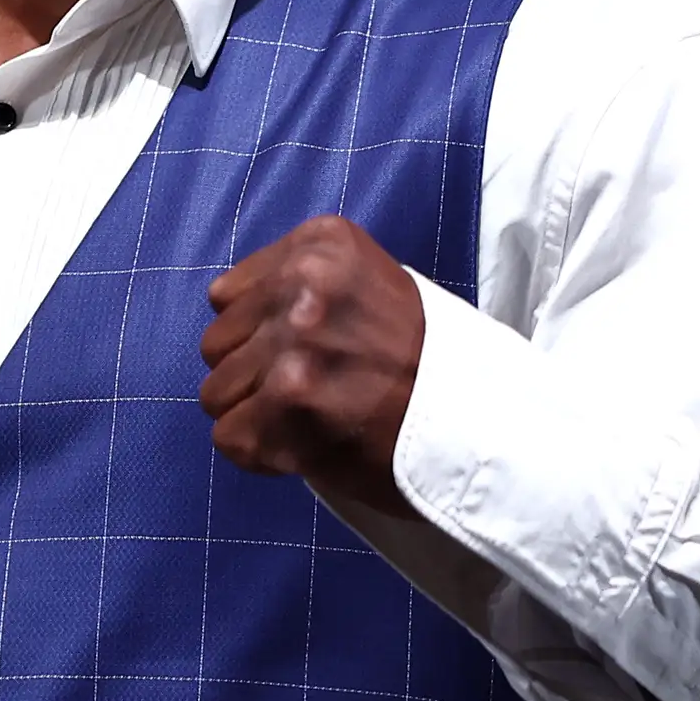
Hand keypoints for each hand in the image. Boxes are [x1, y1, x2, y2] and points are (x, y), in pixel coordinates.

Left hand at [200, 216, 424, 505]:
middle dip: (253, 375)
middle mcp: (304, 287)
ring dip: (257, 416)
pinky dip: (264, 454)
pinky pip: (230, 438)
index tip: (306, 352)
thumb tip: (223, 307)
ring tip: (313, 418)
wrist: (485, 420)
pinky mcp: (291, 404)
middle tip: (312, 392)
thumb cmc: (422, 359)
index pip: (226, 297)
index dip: (258, 335)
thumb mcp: (367, 283)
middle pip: (214, 345)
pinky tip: (308, 446)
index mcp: (321, 246)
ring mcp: (295, 345)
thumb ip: (296, 284)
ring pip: (215, 394)